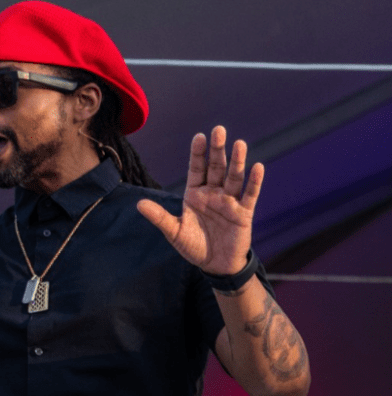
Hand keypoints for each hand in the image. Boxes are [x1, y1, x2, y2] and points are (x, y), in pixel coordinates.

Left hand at [136, 126, 263, 274]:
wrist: (215, 265)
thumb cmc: (193, 246)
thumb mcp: (174, 232)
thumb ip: (159, 217)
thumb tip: (138, 204)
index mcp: (194, 193)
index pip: (196, 168)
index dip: (198, 153)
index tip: (199, 136)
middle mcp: (212, 193)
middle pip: (216, 167)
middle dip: (217, 150)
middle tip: (219, 130)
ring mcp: (229, 201)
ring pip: (233, 177)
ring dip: (237, 161)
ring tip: (239, 144)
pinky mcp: (243, 213)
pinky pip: (250, 195)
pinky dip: (254, 182)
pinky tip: (257, 167)